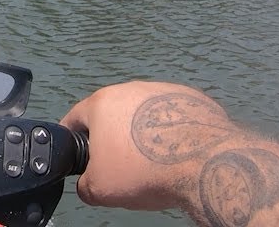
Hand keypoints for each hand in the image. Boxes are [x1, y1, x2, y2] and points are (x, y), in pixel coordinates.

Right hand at [60, 81, 234, 211]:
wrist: (206, 165)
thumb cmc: (148, 171)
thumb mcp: (99, 190)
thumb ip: (84, 184)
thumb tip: (88, 184)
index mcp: (102, 103)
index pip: (75, 118)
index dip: (73, 139)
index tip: (77, 151)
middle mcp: (131, 89)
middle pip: (112, 114)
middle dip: (112, 138)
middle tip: (119, 164)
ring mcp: (165, 91)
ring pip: (144, 114)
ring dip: (143, 133)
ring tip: (152, 161)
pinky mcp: (194, 100)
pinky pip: (174, 118)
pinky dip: (172, 133)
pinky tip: (176, 155)